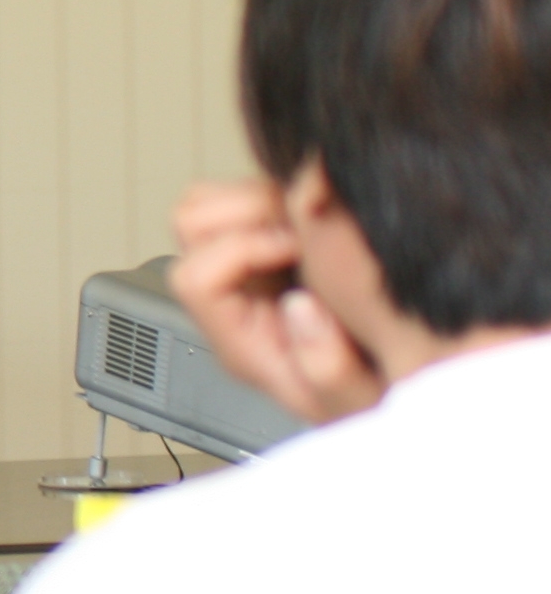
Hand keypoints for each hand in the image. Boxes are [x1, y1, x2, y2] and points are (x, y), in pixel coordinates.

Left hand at [168, 174, 381, 423]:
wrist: (401, 385)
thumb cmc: (378, 397)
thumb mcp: (364, 402)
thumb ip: (330, 369)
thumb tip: (299, 308)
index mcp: (240, 341)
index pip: (195, 280)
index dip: (243, 250)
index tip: (299, 249)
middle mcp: (234, 299)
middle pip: (192, 227)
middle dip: (250, 211)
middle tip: (309, 225)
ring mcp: (249, 268)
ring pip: (212, 202)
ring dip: (266, 197)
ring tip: (319, 220)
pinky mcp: (274, 242)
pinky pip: (251, 194)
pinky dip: (285, 192)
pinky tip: (327, 218)